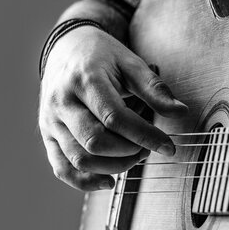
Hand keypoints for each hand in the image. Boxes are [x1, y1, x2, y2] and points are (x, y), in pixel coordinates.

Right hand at [38, 26, 187, 190]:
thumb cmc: (103, 57)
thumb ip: (155, 90)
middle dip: (128, 152)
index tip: (169, 147)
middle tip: (147, 147)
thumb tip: (181, 112)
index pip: (115, 118)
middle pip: (95, 142)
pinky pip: (62, 168)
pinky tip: (109, 181)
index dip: (145, 136)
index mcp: (84, 81)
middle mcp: (62, 102)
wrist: (66, 47)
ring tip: (133, 156)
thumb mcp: (131, 64)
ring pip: (79, 159)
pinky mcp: (47, 135)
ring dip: (113, 167)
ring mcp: (51, 121)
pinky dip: (85, 182)